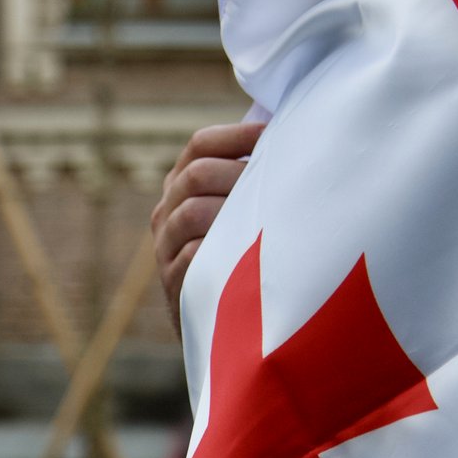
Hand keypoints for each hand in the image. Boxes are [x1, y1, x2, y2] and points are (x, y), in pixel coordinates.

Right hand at [150, 120, 265, 335]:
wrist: (221, 326)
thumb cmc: (242, 255)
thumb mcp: (236, 211)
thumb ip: (249, 176)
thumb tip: (292, 131)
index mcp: (181, 185)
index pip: (200, 144)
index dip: (237, 135)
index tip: (273, 136)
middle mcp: (166, 212)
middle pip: (197, 174)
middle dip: (240, 174)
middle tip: (277, 182)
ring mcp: (165, 249)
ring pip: (192, 212)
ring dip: (232, 209)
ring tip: (268, 216)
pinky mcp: (174, 284)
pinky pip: (192, 256)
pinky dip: (223, 248)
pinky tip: (252, 250)